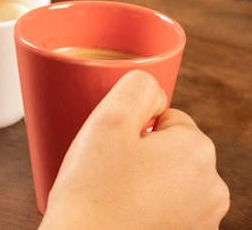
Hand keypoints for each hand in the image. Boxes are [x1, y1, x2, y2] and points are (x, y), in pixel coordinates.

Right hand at [39, 70, 229, 229]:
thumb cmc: (92, 194)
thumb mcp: (108, 119)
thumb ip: (136, 87)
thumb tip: (153, 90)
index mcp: (197, 150)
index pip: (166, 116)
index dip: (131, 127)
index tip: (110, 147)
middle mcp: (212, 187)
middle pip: (169, 148)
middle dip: (139, 153)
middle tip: (106, 170)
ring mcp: (203, 219)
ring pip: (167, 179)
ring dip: (142, 180)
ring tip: (112, 194)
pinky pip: (166, 208)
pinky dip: (146, 207)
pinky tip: (122, 214)